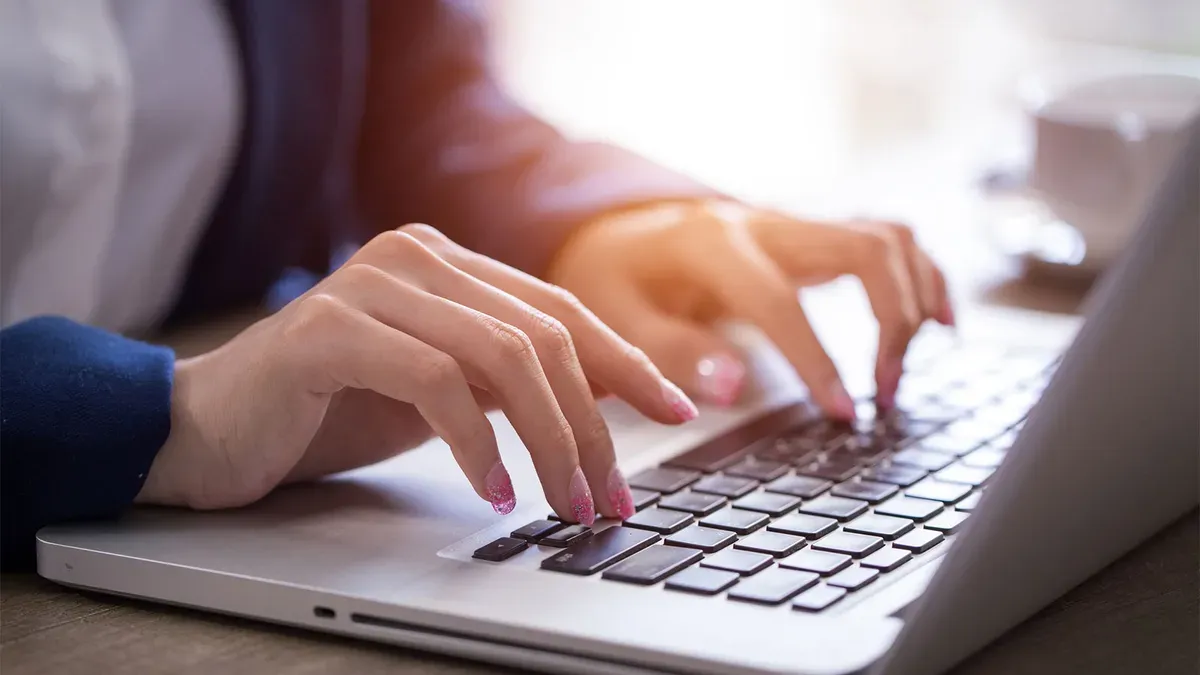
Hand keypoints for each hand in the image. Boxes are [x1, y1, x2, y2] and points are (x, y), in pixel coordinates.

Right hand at [136, 225, 696, 522]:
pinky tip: (495, 490)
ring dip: (550, 441)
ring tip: (568, 504)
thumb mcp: (442, 392)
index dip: (626, 363)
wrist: (210, 427)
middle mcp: (416, 258)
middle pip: (544, 336)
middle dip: (591, 425)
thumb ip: (509, 381)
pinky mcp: (327, 329)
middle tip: (611, 496)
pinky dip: (477, 444)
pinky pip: (435, 381)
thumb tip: (604, 402)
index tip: (678, 409)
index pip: (561, 311)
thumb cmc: (330, 410)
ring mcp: (371, 285)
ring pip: (503, 355)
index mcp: (449, 265)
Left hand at [548, 201, 953, 417]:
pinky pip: (888, 240)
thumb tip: (731, 389)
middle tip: (884, 392)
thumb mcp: (613, 317)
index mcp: (711, 242)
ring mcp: (795, 224)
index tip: (843, 413)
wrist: (616, 234)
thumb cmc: (612, 280)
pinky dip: (923, 276)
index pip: (780, 299)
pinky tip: (939, 323)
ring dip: (913, 302)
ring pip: (887, 238)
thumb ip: (668, 351)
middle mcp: (765, 222)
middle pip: (864, 250)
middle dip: (891, 322)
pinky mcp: (813, 236)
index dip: (816, 359)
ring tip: (899, 372)